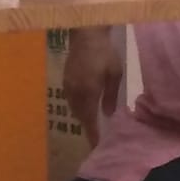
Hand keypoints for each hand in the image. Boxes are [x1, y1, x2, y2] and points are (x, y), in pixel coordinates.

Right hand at [63, 29, 122, 144]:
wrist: (86, 35)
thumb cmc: (105, 53)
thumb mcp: (114, 73)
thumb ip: (111, 96)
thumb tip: (108, 114)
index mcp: (88, 92)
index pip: (89, 119)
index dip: (92, 133)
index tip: (95, 145)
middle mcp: (75, 92)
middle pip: (79, 116)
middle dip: (87, 127)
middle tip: (95, 137)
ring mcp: (68, 86)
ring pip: (74, 109)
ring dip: (82, 118)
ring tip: (92, 125)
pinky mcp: (65, 80)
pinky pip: (71, 101)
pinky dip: (78, 108)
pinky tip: (85, 108)